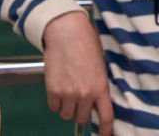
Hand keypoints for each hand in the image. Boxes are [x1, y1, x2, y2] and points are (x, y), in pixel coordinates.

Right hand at [43, 10, 112, 135]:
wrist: (67, 34)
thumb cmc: (88, 45)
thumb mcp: (100, 66)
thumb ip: (99, 85)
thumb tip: (97, 100)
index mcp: (101, 87)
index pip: (106, 116)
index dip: (106, 130)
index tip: (106, 135)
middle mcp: (85, 95)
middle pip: (82, 118)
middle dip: (81, 111)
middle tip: (79, 98)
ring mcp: (68, 95)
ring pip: (66, 115)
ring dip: (67, 107)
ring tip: (68, 90)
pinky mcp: (53, 92)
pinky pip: (54, 107)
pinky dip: (55, 101)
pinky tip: (59, 86)